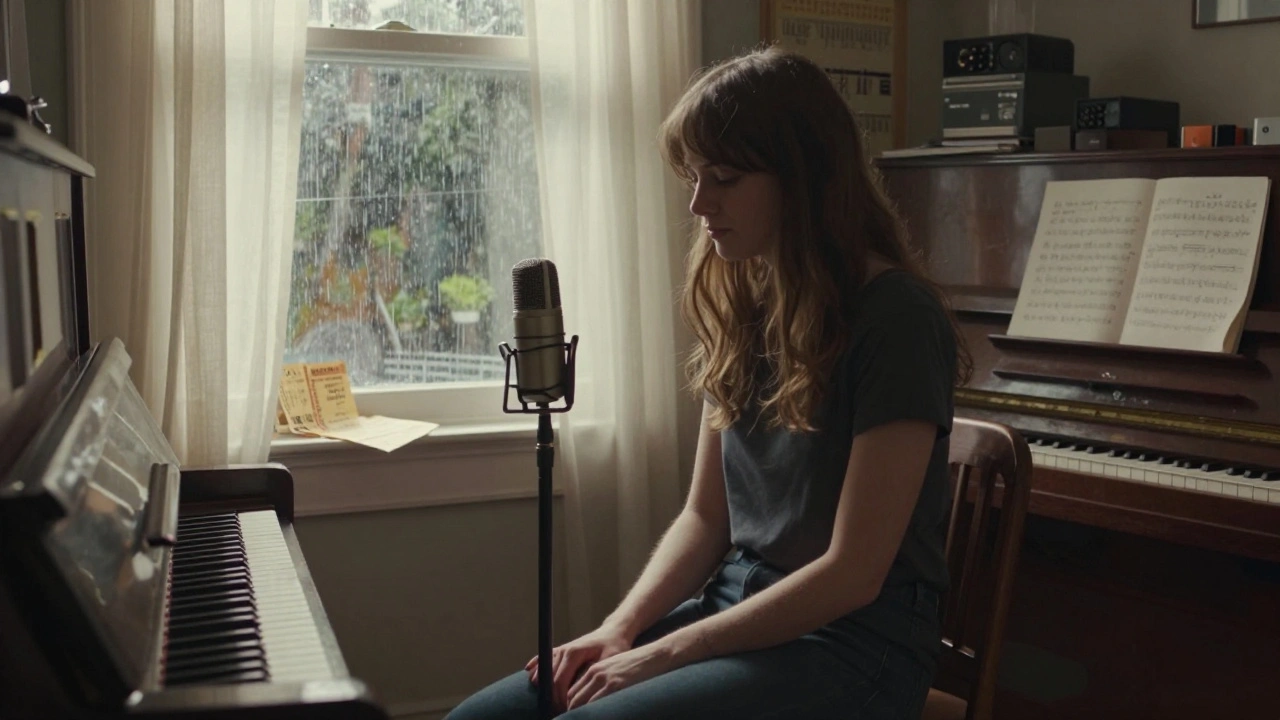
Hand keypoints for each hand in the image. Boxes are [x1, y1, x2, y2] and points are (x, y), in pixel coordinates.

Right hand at [526, 625, 632, 711]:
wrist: (612, 633)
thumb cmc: (614, 647)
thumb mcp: (609, 661)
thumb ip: (595, 675)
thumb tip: (587, 691)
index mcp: (573, 654)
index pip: (559, 681)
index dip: (560, 699)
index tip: (567, 709)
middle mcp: (563, 651)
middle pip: (549, 679)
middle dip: (553, 697)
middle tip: (559, 710)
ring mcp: (559, 650)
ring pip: (543, 671)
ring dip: (545, 688)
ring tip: (552, 702)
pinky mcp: (559, 651)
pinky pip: (542, 658)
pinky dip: (536, 667)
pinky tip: (530, 674)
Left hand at [565, 642, 679, 709]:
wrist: (655, 656)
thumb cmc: (637, 665)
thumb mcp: (614, 669)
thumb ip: (601, 681)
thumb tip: (593, 700)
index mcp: (594, 670)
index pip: (572, 692)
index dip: (571, 707)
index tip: (575, 716)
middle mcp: (596, 673)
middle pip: (575, 700)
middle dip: (574, 713)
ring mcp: (605, 680)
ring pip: (584, 704)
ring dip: (584, 715)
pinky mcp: (616, 686)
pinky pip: (598, 705)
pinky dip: (595, 714)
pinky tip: (600, 717)